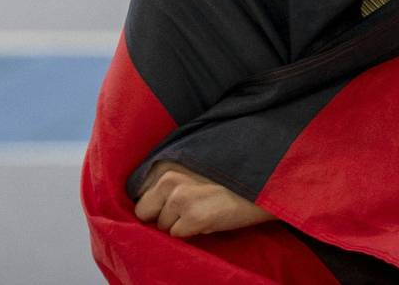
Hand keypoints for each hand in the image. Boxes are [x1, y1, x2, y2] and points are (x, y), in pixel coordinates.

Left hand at [134, 161, 276, 237]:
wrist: (261, 181)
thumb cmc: (227, 175)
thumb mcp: (192, 165)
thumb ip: (169, 177)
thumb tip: (147, 200)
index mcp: (166, 163)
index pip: (138, 191)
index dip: (154, 201)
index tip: (167, 203)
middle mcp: (168, 178)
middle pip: (143, 211)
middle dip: (160, 215)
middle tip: (185, 210)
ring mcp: (179, 198)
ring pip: (162, 226)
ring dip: (178, 224)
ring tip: (202, 211)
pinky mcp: (193, 217)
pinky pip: (178, 235)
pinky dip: (191, 232)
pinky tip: (208, 219)